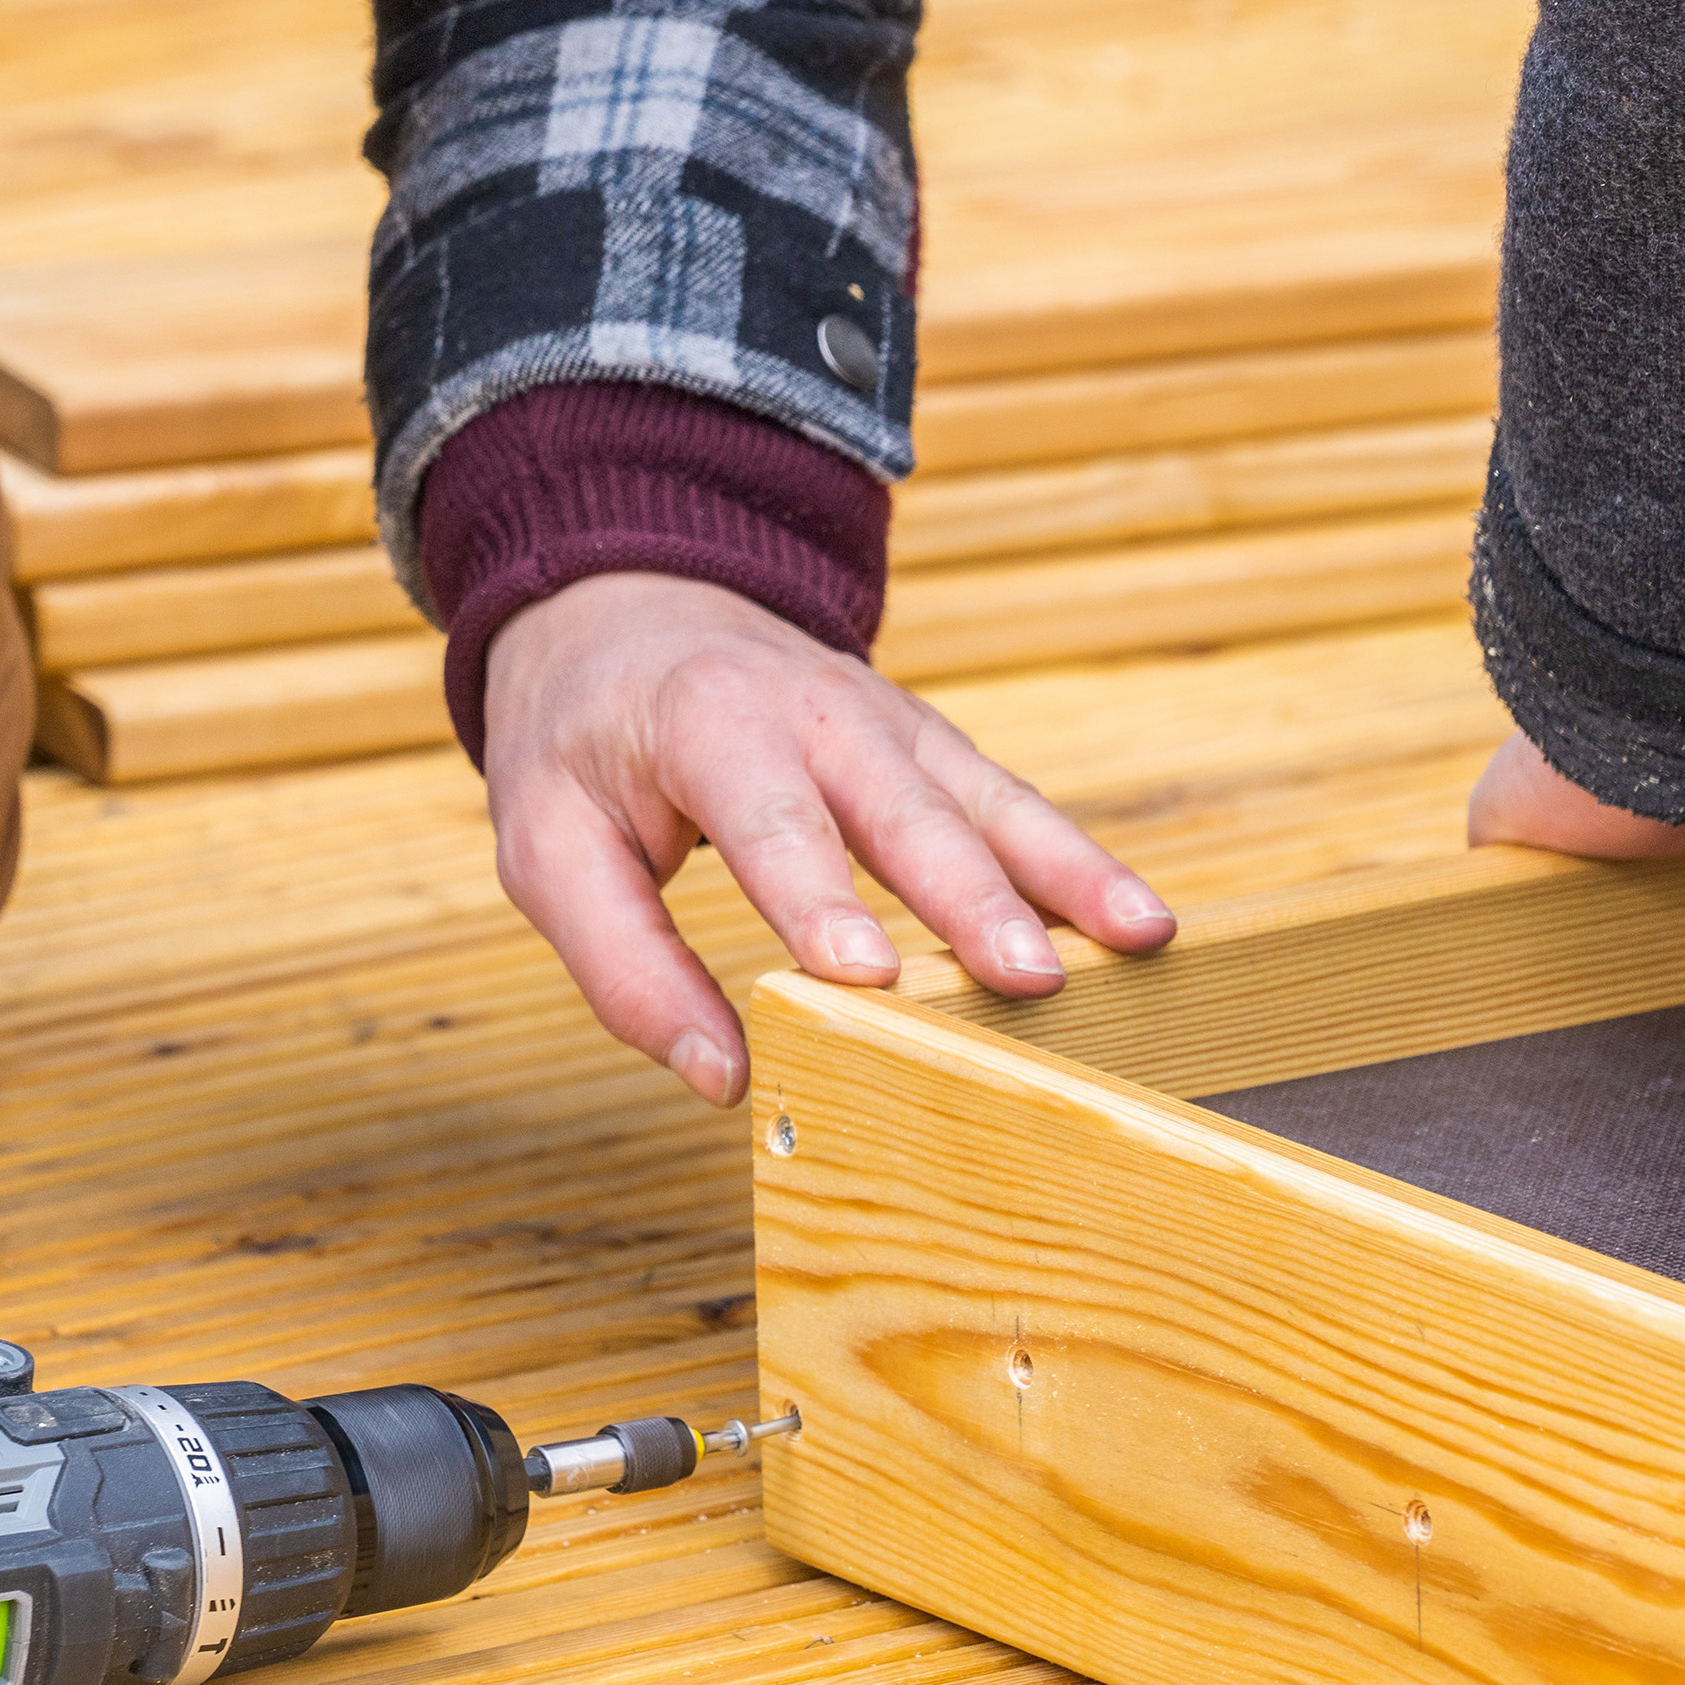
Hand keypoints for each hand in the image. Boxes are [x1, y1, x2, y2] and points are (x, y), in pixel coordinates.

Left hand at [482, 570, 1173, 1103]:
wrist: (630, 605)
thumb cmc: (585, 740)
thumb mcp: (546, 845)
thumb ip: (623, 966)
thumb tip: (724, 1079)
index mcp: (708, 722)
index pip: (770, 820)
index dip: (820, 898)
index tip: (869, 977)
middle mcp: (818, 710)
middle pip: (905, 810)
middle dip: (970, 897)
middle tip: (1025, 981)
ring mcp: (890, 721)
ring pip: (987, 799)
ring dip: (1064, 871)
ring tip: (1138, 937)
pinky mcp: (931, 746)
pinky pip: (1010, 803)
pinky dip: (1075, 859)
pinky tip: (1137, 920)